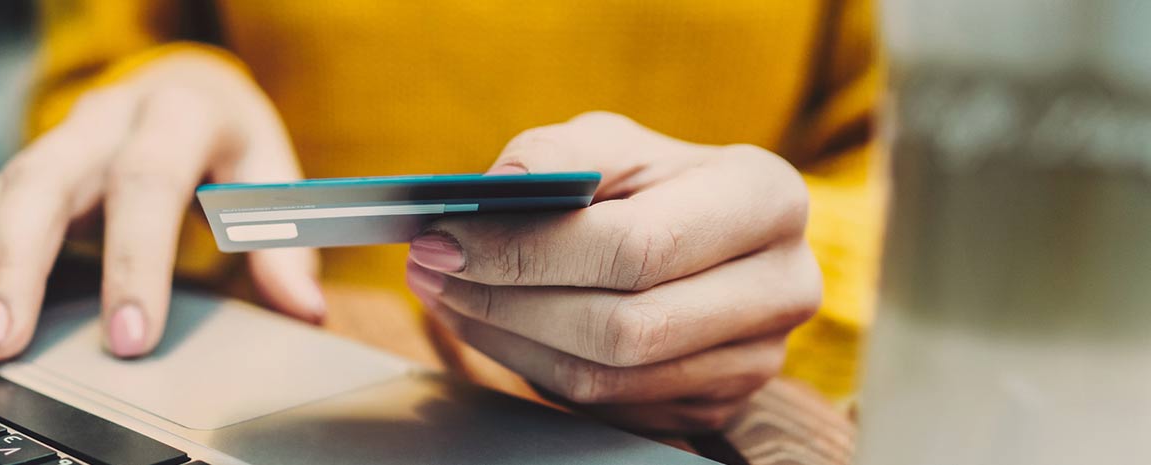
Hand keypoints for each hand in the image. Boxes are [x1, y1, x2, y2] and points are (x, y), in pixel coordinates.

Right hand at [0, 51, 323, 361]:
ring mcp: (61, 138)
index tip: (128, 335)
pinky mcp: (32, 162)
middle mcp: (106, 118)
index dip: (136, 261)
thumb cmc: (231, 139)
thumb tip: (304, 305)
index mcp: (175, 114)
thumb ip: (283, 239)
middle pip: (48, 181)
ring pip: (1, 188)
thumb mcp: (269, 175)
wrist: (190, 81)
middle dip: (16, 264)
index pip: (149, 184)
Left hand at [406, 112, 819, 432]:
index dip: (528, 251)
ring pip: (606, 378)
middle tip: (430, 270)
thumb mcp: (610, 142)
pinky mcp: (716, 405)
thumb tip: (497, 188)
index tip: (445, 238)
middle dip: (506, 300)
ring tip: (446, 293)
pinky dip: (531, 366)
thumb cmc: (650, 182)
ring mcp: (756, 358)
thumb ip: (557, 154)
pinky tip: (492, 324)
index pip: (635, 247)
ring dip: (505, 338)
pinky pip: (605, 407)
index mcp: (765, 199)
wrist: (700, 237)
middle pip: (622, 327)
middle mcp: (782, 285)